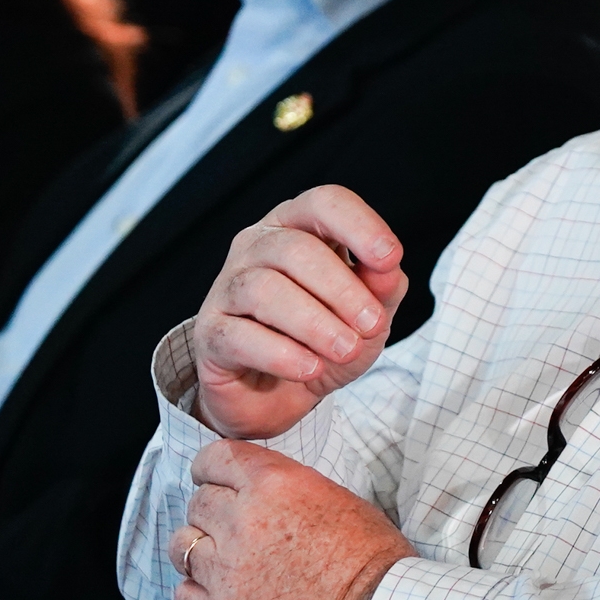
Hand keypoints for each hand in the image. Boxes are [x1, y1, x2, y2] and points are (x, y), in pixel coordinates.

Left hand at [172, 440, 411, 599]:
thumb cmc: (375, 563)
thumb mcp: (342, 502)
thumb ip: (292, 493)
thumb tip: (268, 499)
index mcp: (273, 486)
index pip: (215, 460)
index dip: (210, 469)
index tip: (211, 478)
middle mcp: (241, 524)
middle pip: (198, 505)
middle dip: (212, 512)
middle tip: (231, 527)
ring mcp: (226, 576)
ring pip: (182, 548)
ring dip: (201, 550)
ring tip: (224, 563)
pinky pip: (184, 597)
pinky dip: (196, 593)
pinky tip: (217, 596)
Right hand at [194, 186, 409, 440]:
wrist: (279, 397)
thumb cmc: (324, 340)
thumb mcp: (367, 314)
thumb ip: (382, 287)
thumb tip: (387, 269)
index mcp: (297, 227)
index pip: (323, 203)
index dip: (359, 225)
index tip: (389, 259)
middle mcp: (256, 246)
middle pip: (295, 248)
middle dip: (342, 289)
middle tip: (372, 325)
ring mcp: (227, 287)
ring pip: (264, 289)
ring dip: (315, 323)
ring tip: (345, 350)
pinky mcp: (210, 333)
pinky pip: (240, 336)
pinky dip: (282, 354)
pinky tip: (310, 368)